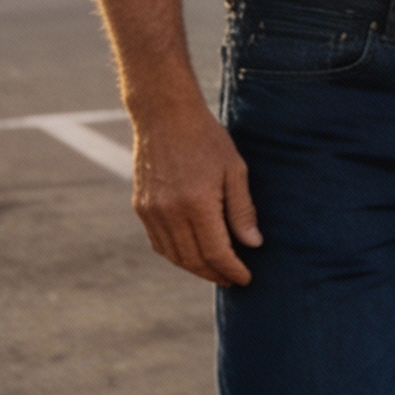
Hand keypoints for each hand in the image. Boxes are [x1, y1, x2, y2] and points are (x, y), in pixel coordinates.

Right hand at [131, 101, 261, 285]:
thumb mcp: (234, 170)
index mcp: (197, 203)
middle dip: (215, 273)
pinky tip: (192, 254)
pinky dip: (176, 254)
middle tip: (232, 279)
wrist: (165, 116)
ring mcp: (151, 212)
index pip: (216, 252)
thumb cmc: (206, 139)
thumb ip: (242, 210)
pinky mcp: (141, 207)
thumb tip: (253, 244)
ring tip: (215, 270)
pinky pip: (158, 243)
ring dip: (195, 268)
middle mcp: (170, 212)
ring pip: (174, 255)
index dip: (232, 269)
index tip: (245, 278)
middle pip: (193, 259)